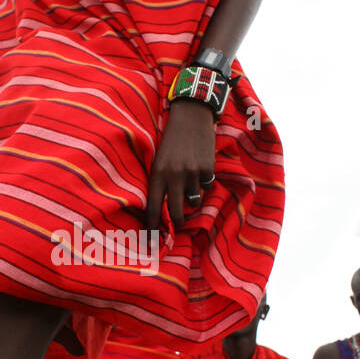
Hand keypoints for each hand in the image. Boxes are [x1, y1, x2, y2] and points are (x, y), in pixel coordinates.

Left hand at [146, 101, 214, 231]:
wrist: (191, 116)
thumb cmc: (171, 140)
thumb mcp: (159, 159)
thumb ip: (160, 182)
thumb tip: (164, 209)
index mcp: (157, 174)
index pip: (152, 208)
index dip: (153, 228)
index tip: (152, 242)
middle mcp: (173, 176)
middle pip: (175, 212)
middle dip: (177, 223)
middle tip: (178, 226)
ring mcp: (191, 173)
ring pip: (194, 200)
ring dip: (193, 198)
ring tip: (191, 183)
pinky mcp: (207, 169)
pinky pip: (207, 187)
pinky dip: (205, 183)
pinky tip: (201, 169)